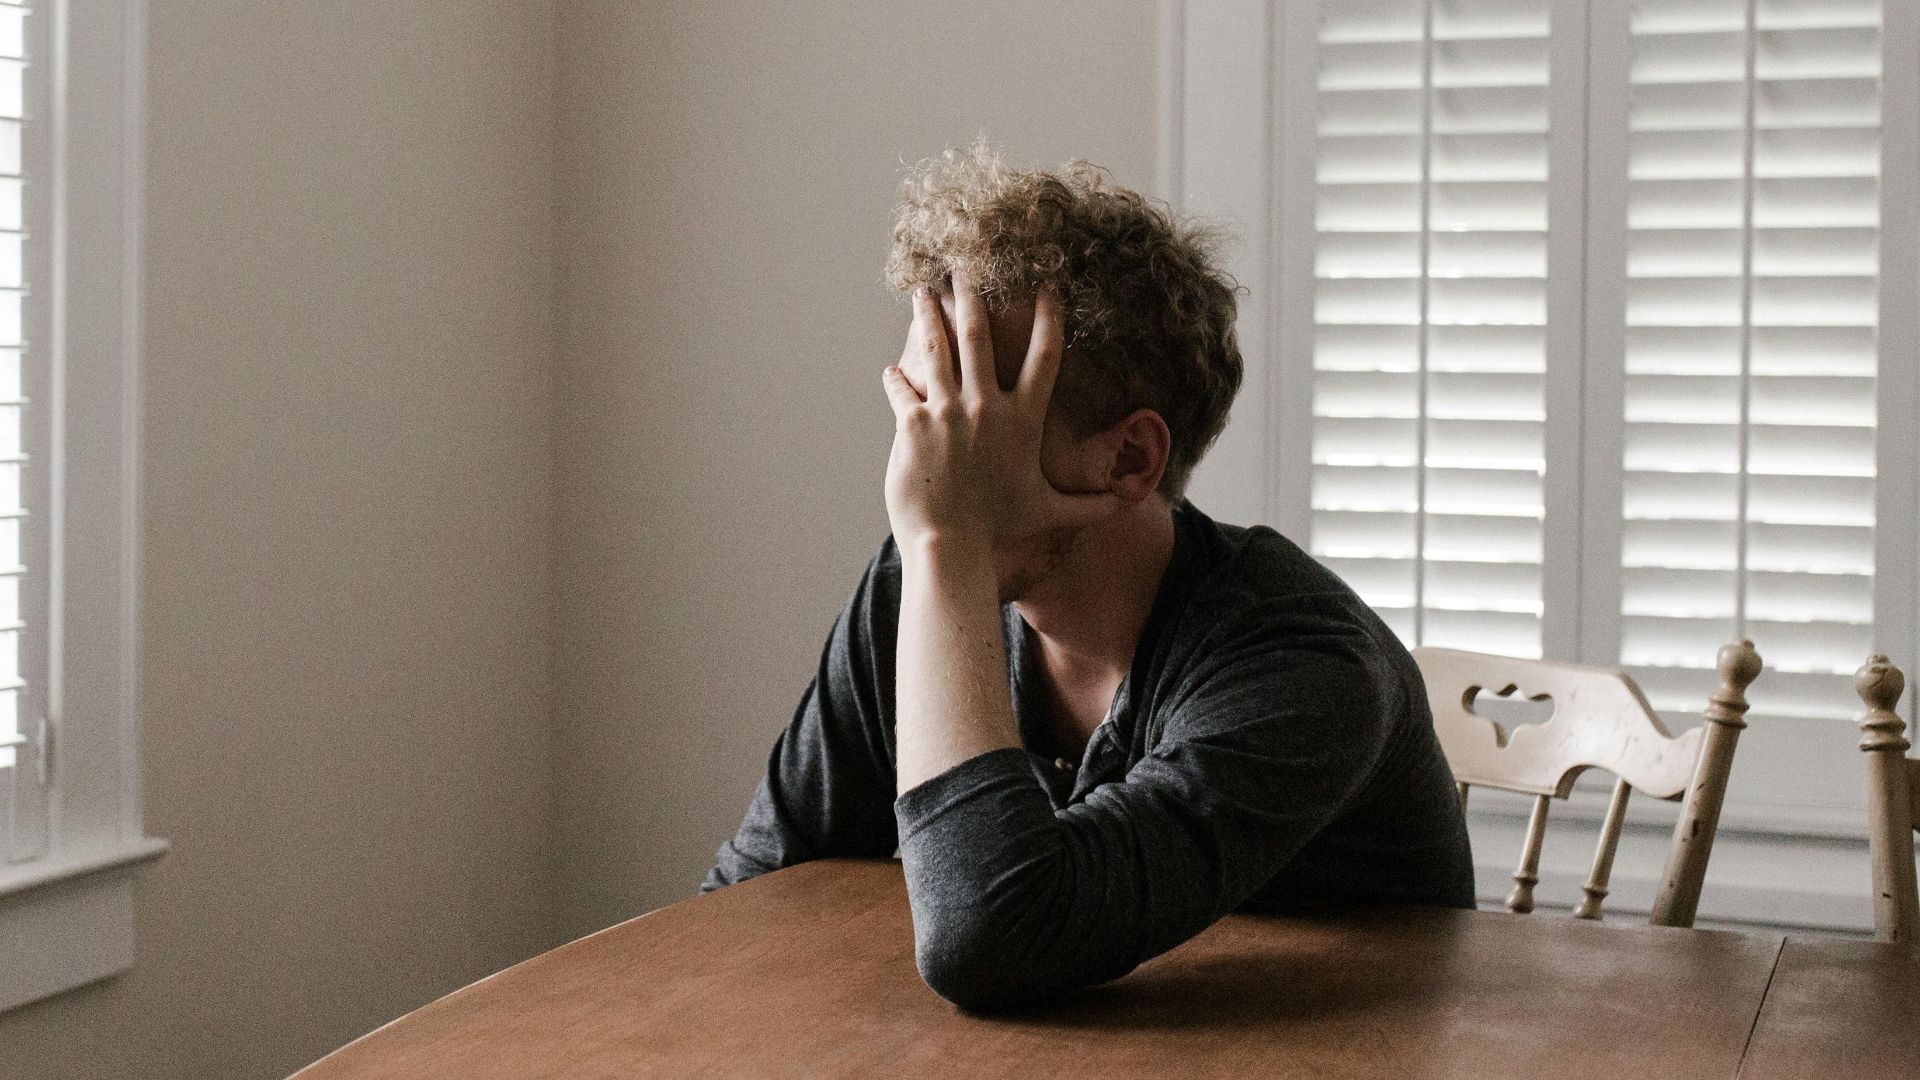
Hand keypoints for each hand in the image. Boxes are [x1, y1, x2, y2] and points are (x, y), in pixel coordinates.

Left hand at [880, 275, 1120, 550]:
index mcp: (1022, 419)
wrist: (952, 546)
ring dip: (927, 315)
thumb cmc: (999, 529)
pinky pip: (901, 386)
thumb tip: (1128, 506)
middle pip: (978, 334)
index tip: (1046, 286)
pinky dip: (896, 377)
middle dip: (971, 296)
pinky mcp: (912, 422)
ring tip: (921, 291)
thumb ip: (1089, 506)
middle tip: (964, 267)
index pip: (1045, 356)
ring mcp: (947, 411)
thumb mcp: (1049, 513)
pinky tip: (891, 370)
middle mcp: (985, 406)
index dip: (1049, 317)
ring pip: (936, 347)